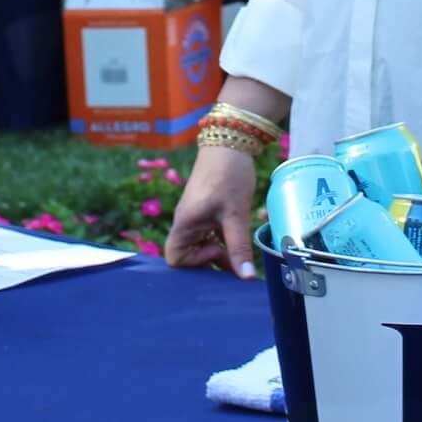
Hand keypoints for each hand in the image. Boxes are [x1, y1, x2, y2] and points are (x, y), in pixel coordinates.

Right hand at [164, 145, 258, 278]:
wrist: (231, 142)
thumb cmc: (228, 176)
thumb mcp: (235, 214)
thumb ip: (238, 246)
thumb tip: (246, 278)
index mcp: (185, 224)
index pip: (175, 259)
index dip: (196, 264)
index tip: (219, 252)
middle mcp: (187, 223)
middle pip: (189, 256)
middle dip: (210, 263)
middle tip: (234, 263)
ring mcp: (197, 218)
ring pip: (202, 247)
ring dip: (219, 253)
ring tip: (240, 256)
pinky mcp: (208, 213)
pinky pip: (210, 236)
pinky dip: (223, 242)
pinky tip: (239, 241)